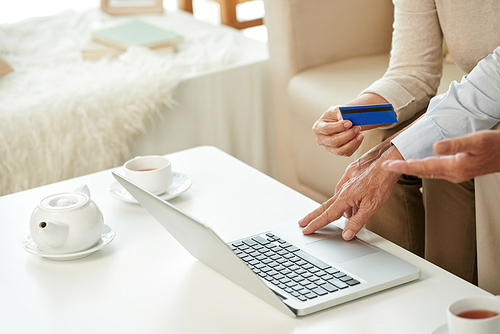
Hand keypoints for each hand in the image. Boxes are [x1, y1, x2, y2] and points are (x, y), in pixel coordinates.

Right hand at [298, 144, 402, 239]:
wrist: (387, 160)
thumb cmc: (381, 182)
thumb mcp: (371, 207)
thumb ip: (357, 222)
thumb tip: (346, 234)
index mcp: (345, 197)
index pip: (327, 215)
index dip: (316, 224)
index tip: (306, 230)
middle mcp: (342, 189)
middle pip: (324, 206)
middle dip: (313, 216)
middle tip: (302, 222)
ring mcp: (346, 180)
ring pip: (336, 198)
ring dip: (333, 208)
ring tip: (336, 217)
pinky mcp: (351, 173)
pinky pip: (344, 189)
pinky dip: (344, 198)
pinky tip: (351, 202)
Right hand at [312, 106, 363, 156]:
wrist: (341, 120)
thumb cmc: (336, 115)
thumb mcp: (336, 110)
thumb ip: (340, 113)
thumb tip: (346, 120)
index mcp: (318, 128)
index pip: (326, 129)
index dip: (339, 127)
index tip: (350, 122)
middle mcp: (321, 139)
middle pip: (334, 141)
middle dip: (348, 135)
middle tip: (357, 128)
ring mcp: (328, 147)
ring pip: (340, 150)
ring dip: (352, 143)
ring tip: (360, 134)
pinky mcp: (337, 152)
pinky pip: (347, 153)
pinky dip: (355, 146)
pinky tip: (359, 138)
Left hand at [382, 130, 499, 182]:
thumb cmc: (494, 146)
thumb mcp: (475, 141)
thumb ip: (454, 145)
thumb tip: (435, 147)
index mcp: (454, 167)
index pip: (421, 167)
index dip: (403, 166)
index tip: (388, 166)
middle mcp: (452, 174)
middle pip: (421, 172)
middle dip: (403, 169)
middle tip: (386, 166)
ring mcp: (456, 175)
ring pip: (428, 173)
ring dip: (412, 169)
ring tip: (397, 165)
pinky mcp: (459, 172)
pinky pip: (435, 171)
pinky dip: (423, 168)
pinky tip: (420, 164)